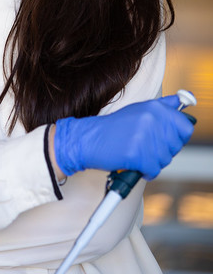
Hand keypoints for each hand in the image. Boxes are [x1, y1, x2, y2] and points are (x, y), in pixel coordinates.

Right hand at [54, 95, 194, 179]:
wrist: (88, 139)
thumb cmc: (114, 128)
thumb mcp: (139, 110)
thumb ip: (163, 107)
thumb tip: (182, 101)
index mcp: (154, 107)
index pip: (185, 127)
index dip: (177, 137)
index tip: (165, 139)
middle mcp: (151, 119)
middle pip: (175, 146)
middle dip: (163, 151)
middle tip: (144, 147)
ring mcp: (143, 136)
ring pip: (165, 159)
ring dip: (152, 162)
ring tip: (136, 153)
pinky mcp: (136, 153)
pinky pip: (153, 170)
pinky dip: (145, 172)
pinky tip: (133, 163)